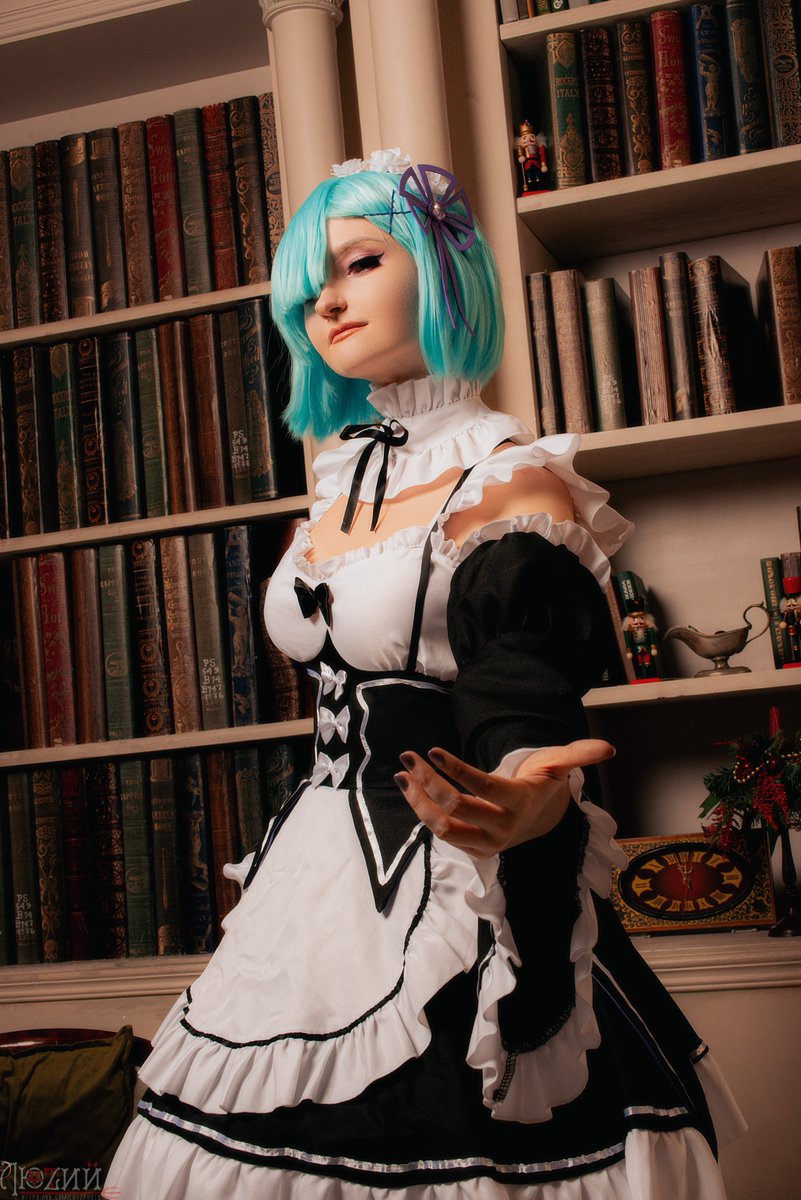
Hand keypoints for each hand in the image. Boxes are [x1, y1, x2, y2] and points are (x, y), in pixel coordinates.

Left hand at [394, 740, 614, 857]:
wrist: (542, 821)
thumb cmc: (545, 785)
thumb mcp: (560, 765)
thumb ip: (579, 755)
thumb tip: (608, 748)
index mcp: (519, 803)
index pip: (483, 788)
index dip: (457, 771)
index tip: (433, 751)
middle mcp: (501, 828)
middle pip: (456, 809)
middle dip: (429, 783)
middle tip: (408, 757)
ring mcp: (485, 843)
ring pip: (442, 826)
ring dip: (418, 800)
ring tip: (402, 774)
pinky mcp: (472, 849)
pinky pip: (441, 833)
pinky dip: (422, 811)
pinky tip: (410, 788)